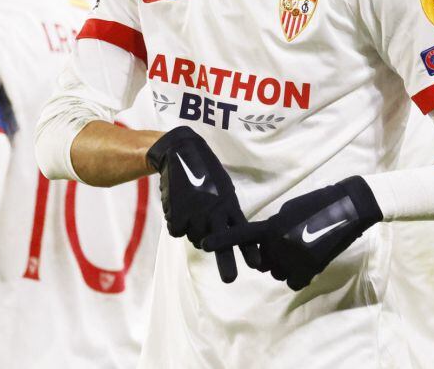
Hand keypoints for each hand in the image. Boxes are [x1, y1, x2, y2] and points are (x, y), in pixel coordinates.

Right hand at [146, 126, 258, 281]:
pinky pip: (177, 231)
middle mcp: (215, 212)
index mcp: (229, 205)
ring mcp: (196, 213)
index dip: (248, 249)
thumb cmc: (206, 172)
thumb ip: (226, 212)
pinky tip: (178, 208)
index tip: (256, 264)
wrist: (182, 153)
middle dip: (226, 262)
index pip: (241, 231)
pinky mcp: (178, 212)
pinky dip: (177, 224)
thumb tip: (227, 237)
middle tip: (230, 280)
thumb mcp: (223, 190)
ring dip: (194, 233)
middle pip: (221, 243)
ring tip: (193, 212)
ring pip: (196, 239)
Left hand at [203, 176, 382, 290]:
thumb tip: (267, 243)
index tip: (205, 245)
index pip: (242, 235)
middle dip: (271, 255)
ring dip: (286, 265)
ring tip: (304, 247)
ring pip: (278, 273)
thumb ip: (273, 227)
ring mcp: (294, 259)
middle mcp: (278, 244)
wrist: (348, 209)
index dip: (223, 241)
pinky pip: (293, 281)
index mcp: (272, 226)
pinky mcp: (309, 270)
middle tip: (291, 240)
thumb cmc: (318, 203)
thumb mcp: (289, 211)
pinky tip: (311, 259)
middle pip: (263, 261)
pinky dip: (300, 274)